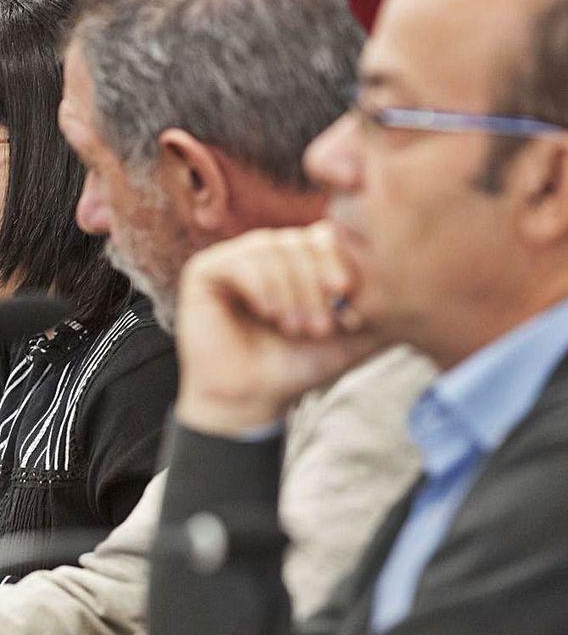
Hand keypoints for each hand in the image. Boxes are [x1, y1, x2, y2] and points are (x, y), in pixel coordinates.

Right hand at [174, 223, 382, 435]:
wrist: (254, 399)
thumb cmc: (299, 367)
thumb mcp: (353, 334)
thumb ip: (386, 308)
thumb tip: (430, 287)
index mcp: (299, 260)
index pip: (327, 235)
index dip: (341, 260)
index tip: (349, 299)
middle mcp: (266, 253)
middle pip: (301, 240)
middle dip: (315, 283)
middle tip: (320, 326)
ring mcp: (234, 259)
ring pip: (272, 249)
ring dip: (291, 291)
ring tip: (295, 328)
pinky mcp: (205, 270)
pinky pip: (241, 260)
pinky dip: (262, 287)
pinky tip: (268, 315)